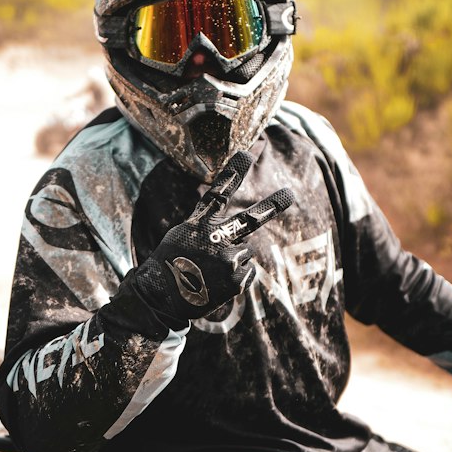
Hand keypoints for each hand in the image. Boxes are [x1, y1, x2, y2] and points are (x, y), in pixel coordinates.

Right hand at [133, 152, 293, 322]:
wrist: (161, 297)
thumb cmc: (170, 264)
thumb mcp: (182, 237)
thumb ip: (207, 230)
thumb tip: (238, 241)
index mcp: (198, 225)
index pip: (218, 194)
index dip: (233, 173)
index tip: (246, 154)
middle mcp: (215, 240)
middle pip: (249, 220)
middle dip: (271, 206)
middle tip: (290, 194)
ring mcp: (227, 260)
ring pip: (244, 253)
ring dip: (231, 263)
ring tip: (209, 273)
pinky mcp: (236, 280)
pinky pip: (246, 273)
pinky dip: (235, 279)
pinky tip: (216, 284)